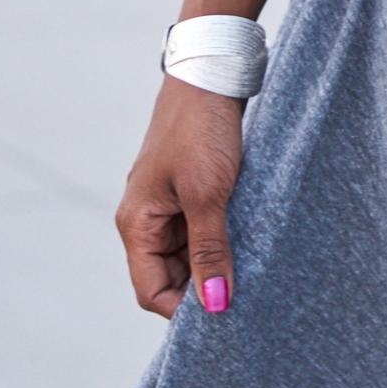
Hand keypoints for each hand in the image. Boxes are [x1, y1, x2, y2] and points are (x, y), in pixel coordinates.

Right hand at [115, 76, 244, 317]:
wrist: (211, 74)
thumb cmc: (200, 130)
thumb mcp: (207, 195)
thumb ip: (210, 250)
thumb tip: (215, 306)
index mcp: (136, 223)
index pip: (150, 291)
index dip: (184, 310)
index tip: (225, 313)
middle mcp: (147, 219)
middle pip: (170, 277)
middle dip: (202, 288)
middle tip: (245, 292)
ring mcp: (168, 204)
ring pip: (189, 255)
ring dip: (215, 263)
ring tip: (250, 265)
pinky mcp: (190, 191)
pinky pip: (201, 231)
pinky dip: (221, 240)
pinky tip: (248, 240)